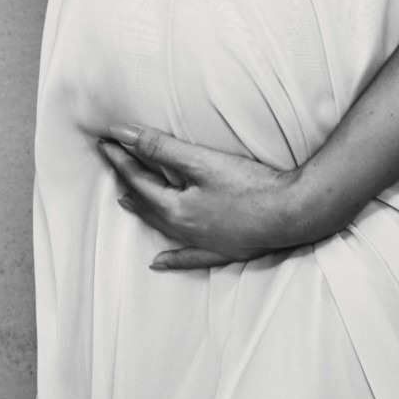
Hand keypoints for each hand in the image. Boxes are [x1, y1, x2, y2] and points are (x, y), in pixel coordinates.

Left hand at [98, 125, 326, 268]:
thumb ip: (160, 148)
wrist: (293, 214)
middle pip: (146, 201)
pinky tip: (160, 263)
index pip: (137, 178)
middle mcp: (183, 230)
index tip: (105, 141)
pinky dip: (173, 258)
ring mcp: (203, 243)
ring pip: (162, 226)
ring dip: (143, 210)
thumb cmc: (251, 187)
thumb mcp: (201, 162)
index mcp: (174, 208)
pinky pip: (189, 257)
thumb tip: (123, 135)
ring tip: (126, 200)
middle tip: (113, 161)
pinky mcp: (224, 250)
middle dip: (127, 179)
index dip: (121, 157)